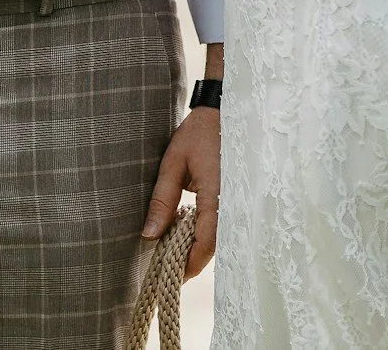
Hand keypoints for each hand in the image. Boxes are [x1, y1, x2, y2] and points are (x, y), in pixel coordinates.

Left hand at [142, 106, 220, 277]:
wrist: (225, 110)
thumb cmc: (198, 133)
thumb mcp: (173, 163)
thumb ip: (162, 199)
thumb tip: (150, 235)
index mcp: (218, 196)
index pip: (205, 244)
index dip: (189, 265)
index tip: (171, 277)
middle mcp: (233, 203)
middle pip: (214, 246)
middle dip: (191, 260)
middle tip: (167, 268)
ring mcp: (238, 201)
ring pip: (219, 238)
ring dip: (197, 247)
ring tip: (173, 251)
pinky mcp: (237, 197)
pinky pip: (223, 224)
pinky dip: (204, 233)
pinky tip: (186, 231)